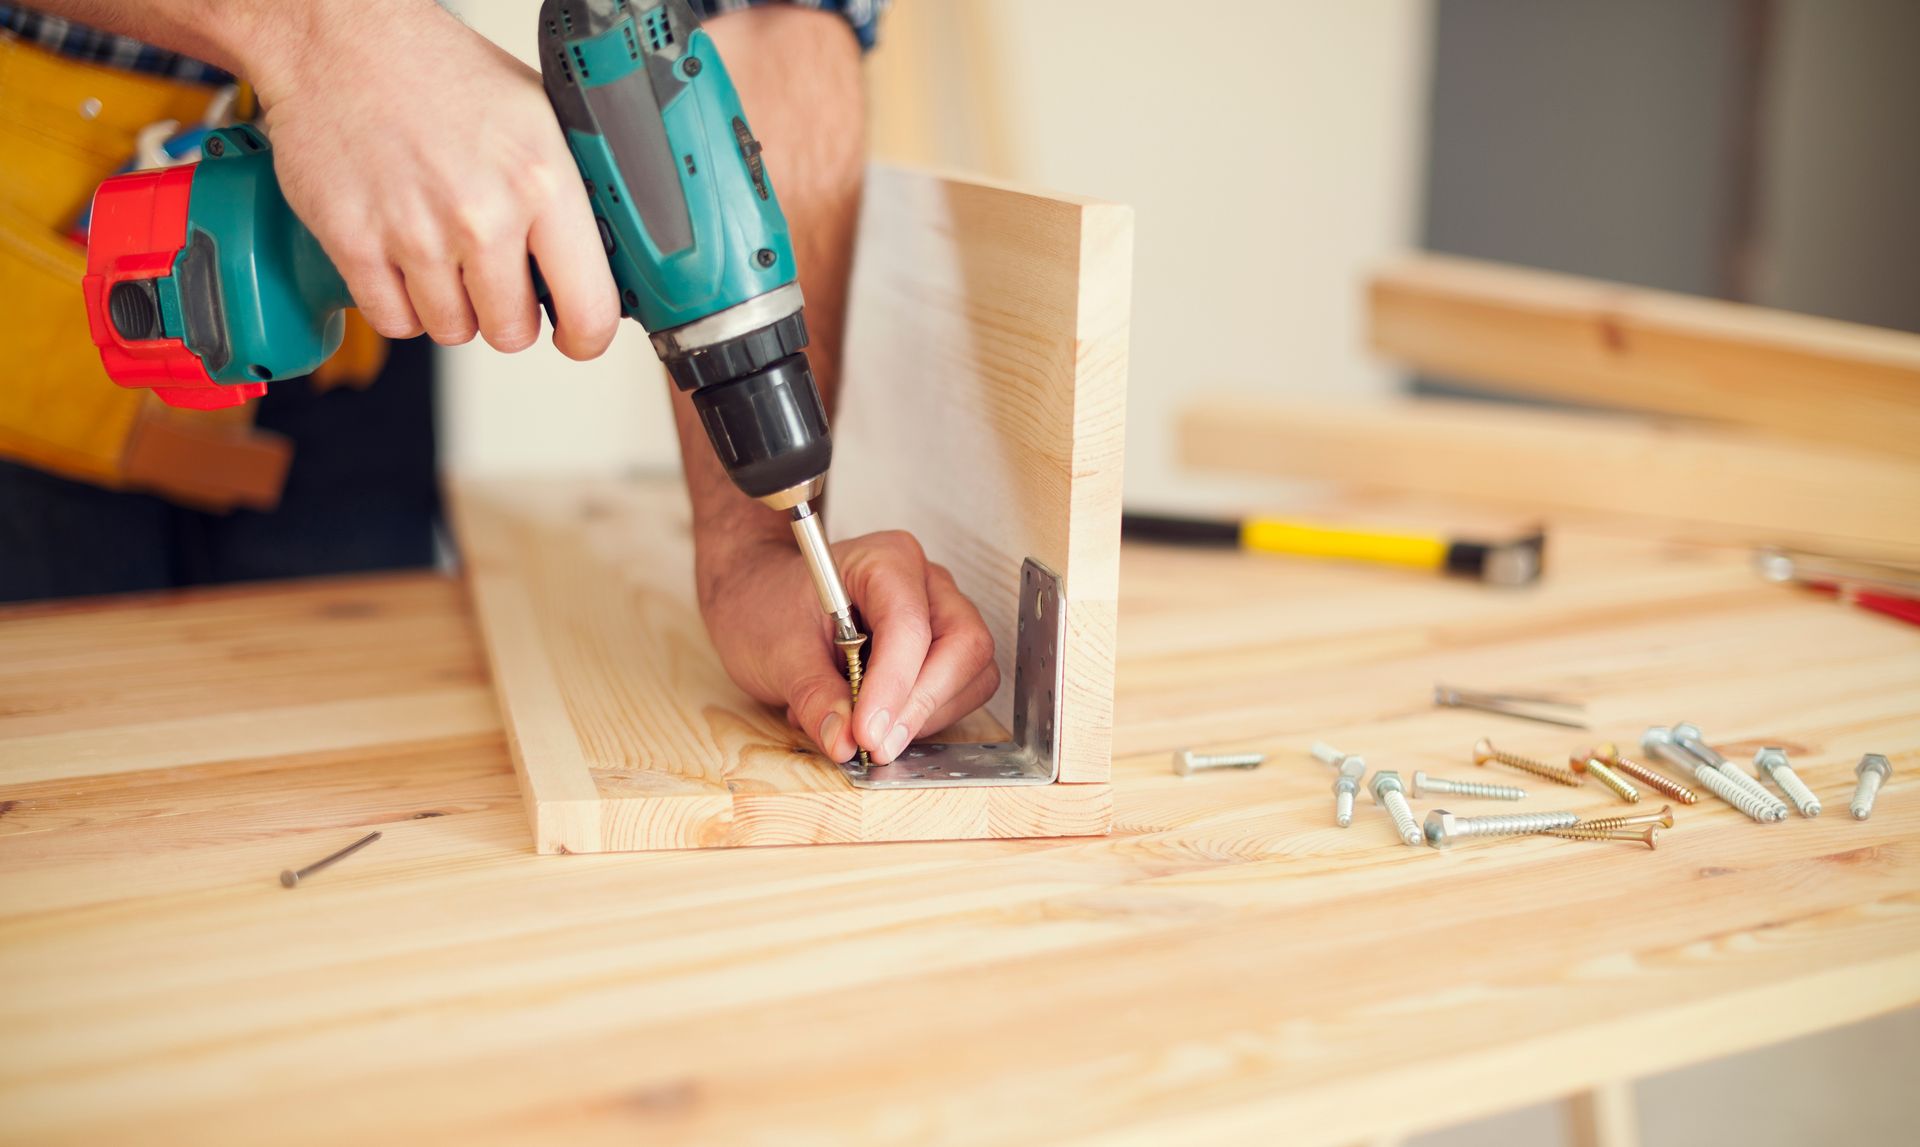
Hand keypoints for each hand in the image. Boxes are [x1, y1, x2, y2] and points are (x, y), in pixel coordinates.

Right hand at [243, 0, 619, 357]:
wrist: (342, 40)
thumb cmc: (441, 73)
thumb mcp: (538, 117)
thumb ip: (571, 194)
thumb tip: (601, 260)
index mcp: (542, 182)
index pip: (589, 309)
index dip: (585, 337)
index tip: (575, 336)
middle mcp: (482, 214)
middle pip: (511, 332)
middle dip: (507, 313)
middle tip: (494, 275)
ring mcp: (416, 233)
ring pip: (452, 331)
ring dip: (452, 306)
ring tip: (444, 253)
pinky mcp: (355, 243)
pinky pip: (394, 321)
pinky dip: (400, 304)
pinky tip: (404, 259)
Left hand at [698, 530, 999, 763]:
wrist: (760, 596)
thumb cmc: (769, 603)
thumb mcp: (777, 651)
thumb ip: (815, 695)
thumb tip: (845, 741)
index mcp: (886, 560)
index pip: (910, 625)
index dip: (895, 686)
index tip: (868, 733)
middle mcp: (926, 583)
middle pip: (963, 646)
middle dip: (922, 704)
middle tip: (875, 745)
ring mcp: (940, 615)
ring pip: (971, 674)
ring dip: (924, 716)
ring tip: (858, 725)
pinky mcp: (941, 650)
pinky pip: (958, 692)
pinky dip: (921, 719)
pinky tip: (872, 718)